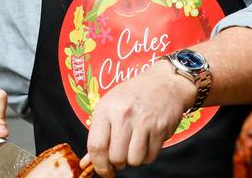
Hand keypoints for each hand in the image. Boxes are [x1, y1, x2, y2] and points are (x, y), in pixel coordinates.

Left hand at [78, 61, 193, 177]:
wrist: (165, 82)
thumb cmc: (133, 95)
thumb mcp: (110, 106)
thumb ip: (99, 134)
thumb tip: (87, 162)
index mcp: (106, 108)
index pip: (96, 146)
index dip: (98, 165)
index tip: (103, 170)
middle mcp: (124, 115)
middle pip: (116, 157)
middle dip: (117, 163)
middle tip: (120, 156)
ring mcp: (144, 122)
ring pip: (134, 160)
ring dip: (133, 160)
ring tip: (133, 147)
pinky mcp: (161, 129)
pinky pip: (150, 157)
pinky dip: (147, 156)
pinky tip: (146, 143)